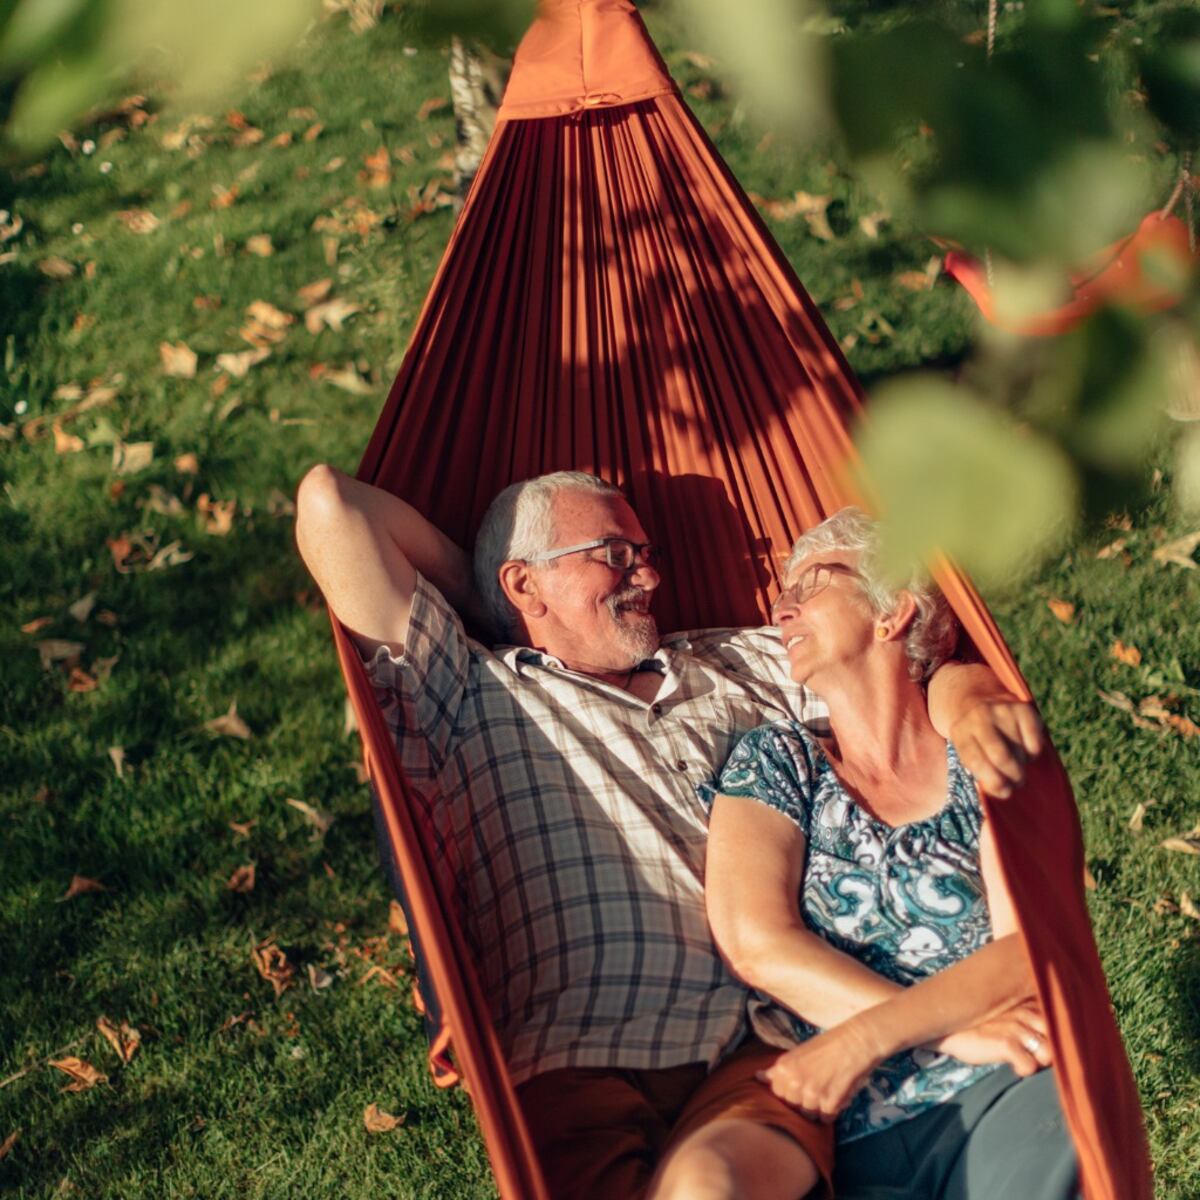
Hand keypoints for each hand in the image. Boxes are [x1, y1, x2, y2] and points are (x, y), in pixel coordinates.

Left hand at [759, 1022, 880, 1122]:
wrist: (855, 1042)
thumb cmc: (827, 1045)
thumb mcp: (798, 1053)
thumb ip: (778, 1069)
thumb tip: (757, 1077)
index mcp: (784, 1067)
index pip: (777, 1093)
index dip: (789, 1091)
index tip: (801, 1084)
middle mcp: (794, 1082)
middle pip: (792, 1106)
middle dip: (802, 1101)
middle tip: (817, 1086)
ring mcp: (812, 1094)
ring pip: (808, 1115)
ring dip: (817, 1108)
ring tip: (827, 1090)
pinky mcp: (830, 1103)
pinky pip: (825, 1120)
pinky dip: (831, 1112)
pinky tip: (837, 1095)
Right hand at [936, 1002, 1052, 1075]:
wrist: (945, 1028)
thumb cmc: (978, 1024)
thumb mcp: (1006, 1015)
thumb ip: (1028, 1020)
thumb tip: (1050, 1041)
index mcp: (1026, 1004)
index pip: (1058, 1020)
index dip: (1056, 1036)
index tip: (1042, 1042)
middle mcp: (1024, 1012)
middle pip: (1057, 1039)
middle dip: (1048, 1051)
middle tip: (1031, 1053)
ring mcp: (1016, 1027)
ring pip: (1047, 1054)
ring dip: (1035, 1060)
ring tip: (1019, 1058)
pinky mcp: (1006, 1043)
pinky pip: (1030, 1066)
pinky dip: (1022, 1069)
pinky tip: (1011, 1065)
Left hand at [949, 697, 1043, 798]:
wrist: (976, 699)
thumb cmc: (972, 738)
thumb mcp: (964, 751)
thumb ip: (977, 772)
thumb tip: (1003, 791)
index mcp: (960, 732)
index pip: (975, 761)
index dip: (992, 782)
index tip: (1004, 792)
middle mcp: (979, 717)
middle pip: (1001, 757)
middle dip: (1013, 776)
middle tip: (1017, 782)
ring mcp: (1001, 710)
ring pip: (1020, 751)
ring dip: (1022, 765)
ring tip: (1016, 763)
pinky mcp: (1023, 708)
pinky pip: (1035, 743)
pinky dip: (1032, 753)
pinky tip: (1024, 749)